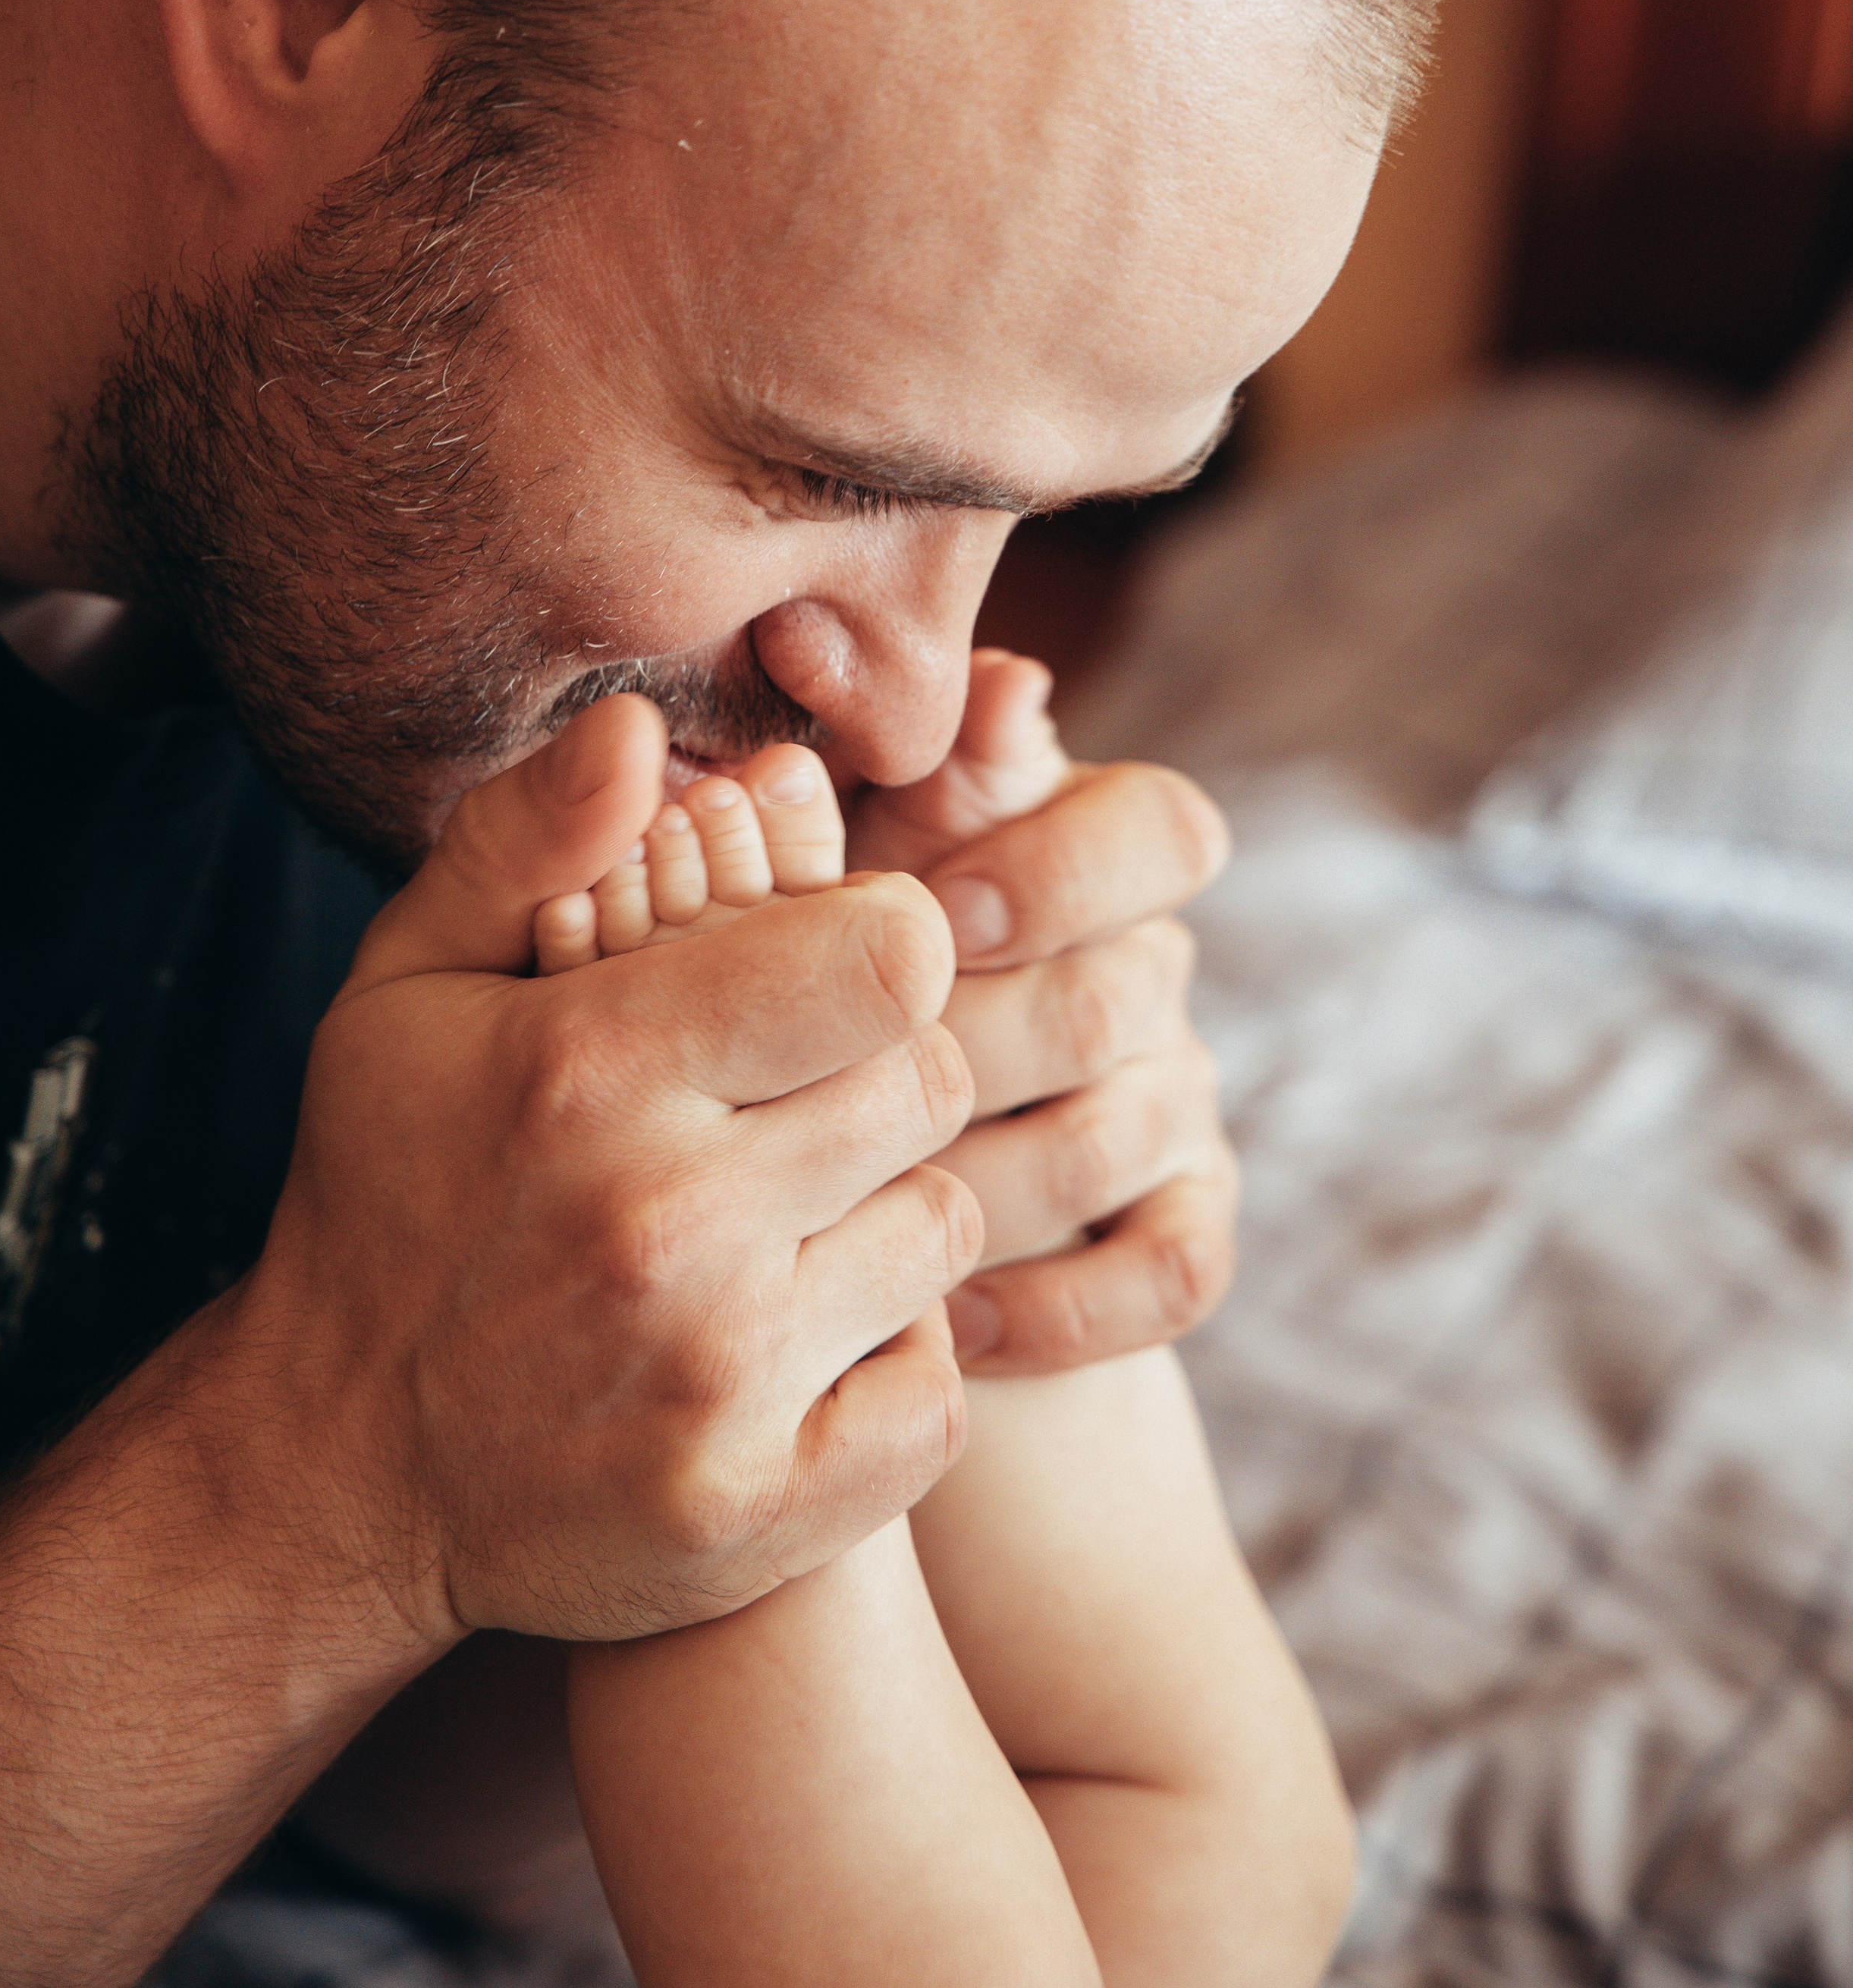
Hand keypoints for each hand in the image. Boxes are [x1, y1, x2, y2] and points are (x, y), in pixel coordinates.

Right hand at [233, 696, 982, 1649]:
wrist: (335, 1467)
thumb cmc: (393, 1188)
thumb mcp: (411, 987)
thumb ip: (527, 838)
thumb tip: (643, 728)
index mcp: (590, 1070)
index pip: (890, 959)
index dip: (878, 948)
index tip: (820, 976)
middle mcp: (663, 1226)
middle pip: (932, 1082)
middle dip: (878, 1074)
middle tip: (790, 1105)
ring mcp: (716, 1383)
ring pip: (946, 1231)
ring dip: (888, 1215)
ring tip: (781, 1223)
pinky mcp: (757, 1513)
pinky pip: (941, 1392)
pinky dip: (896, 1360)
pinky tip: (802, 1339)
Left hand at [847, 653, 1237, 1377]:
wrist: (816, 1177)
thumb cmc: (802, 983)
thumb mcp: (824, 872)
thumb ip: (886, 773)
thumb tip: (945, 670)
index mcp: (1084, 849)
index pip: (1161, 828)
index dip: (1056, 871)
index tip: (933, 917)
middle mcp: (1148, 967)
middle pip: (1120, 994)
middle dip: (973, 1045)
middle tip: (842, 1088)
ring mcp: (1177, 1100)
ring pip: (1123, 1136)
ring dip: (981, 1177)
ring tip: (852, 1210)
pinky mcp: (1186, 1225)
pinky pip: (1174, 1271)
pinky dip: (1055, 1301)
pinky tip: (942, 1317)